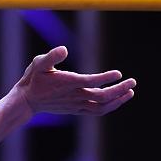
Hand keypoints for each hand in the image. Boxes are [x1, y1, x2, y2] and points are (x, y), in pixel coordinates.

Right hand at [13, 46, 135, 115]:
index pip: (90, 82)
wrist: (27, 100)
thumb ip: (51, 56)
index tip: (119, 73)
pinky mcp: (76, 110)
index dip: (106, 79)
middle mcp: (73, 96)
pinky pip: (96, 112)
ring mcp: (76, 105)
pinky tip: (117, 100)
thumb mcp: (38, 63)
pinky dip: (109, 107)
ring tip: (130, 92)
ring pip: (102, 107)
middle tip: (132, 82)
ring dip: (118, 101)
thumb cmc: (33, 79)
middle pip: (102, 96)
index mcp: (66, 83)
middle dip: (119, 90)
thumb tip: (64, 49)